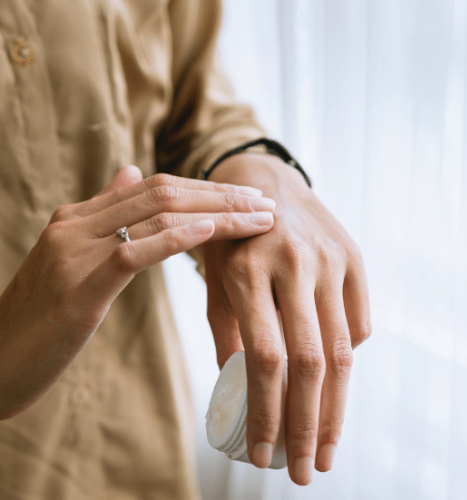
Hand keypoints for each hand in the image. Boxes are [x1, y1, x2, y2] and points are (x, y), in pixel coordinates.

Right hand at [0, 166, 275, 418]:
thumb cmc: (42, 316)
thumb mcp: (74, 257)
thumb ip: (104, 214)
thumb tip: (132, 173)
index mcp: (79, 216)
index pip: (155, 188)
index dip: (205, 188)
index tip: (246, 196)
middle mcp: (76, 224)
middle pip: (163, 193)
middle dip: (221, 196)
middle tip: (265, 201)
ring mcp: (75, 251)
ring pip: (157, 215)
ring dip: (216, 214)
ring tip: (258, 217)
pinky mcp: (79, 286)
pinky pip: (135, 251)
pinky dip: (176, 238)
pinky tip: (211, 231)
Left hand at [203, 154, 370, 484]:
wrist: (264, 183)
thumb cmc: (229, 239)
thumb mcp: (214, 280)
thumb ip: (227, 333)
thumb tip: (237, 391)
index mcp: (246, 269)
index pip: (264, 358)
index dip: (265, 414)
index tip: (261, 454)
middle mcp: (293, 263)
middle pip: (309, 363)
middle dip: (307, 427)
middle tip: (303, 471)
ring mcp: (329, 259)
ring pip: (341, 350)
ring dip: (335, 409)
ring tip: (326, 449)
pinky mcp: (354, 257)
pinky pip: (359, 324)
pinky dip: (347, 360)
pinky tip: (333, 383)